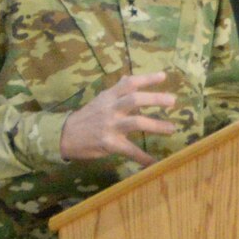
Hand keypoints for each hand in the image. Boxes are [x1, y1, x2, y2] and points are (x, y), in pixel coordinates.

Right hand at [60, 72, 177, 164]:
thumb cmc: (87, 117)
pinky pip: (130, 150)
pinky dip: (143, 157)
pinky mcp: (109, 143)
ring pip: (136, 123)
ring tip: (172, 128)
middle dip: (155, 99)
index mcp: (109, 97)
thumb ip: (116, 91)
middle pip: (135, 100)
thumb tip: (128, 78)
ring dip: (156, 125)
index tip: (164, 76)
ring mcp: (110, 126)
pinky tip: (155, 162)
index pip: (129, 83)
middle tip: (173, 101)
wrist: (65, 135)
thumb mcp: (100, 100)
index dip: (146, 79)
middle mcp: (111, 109)